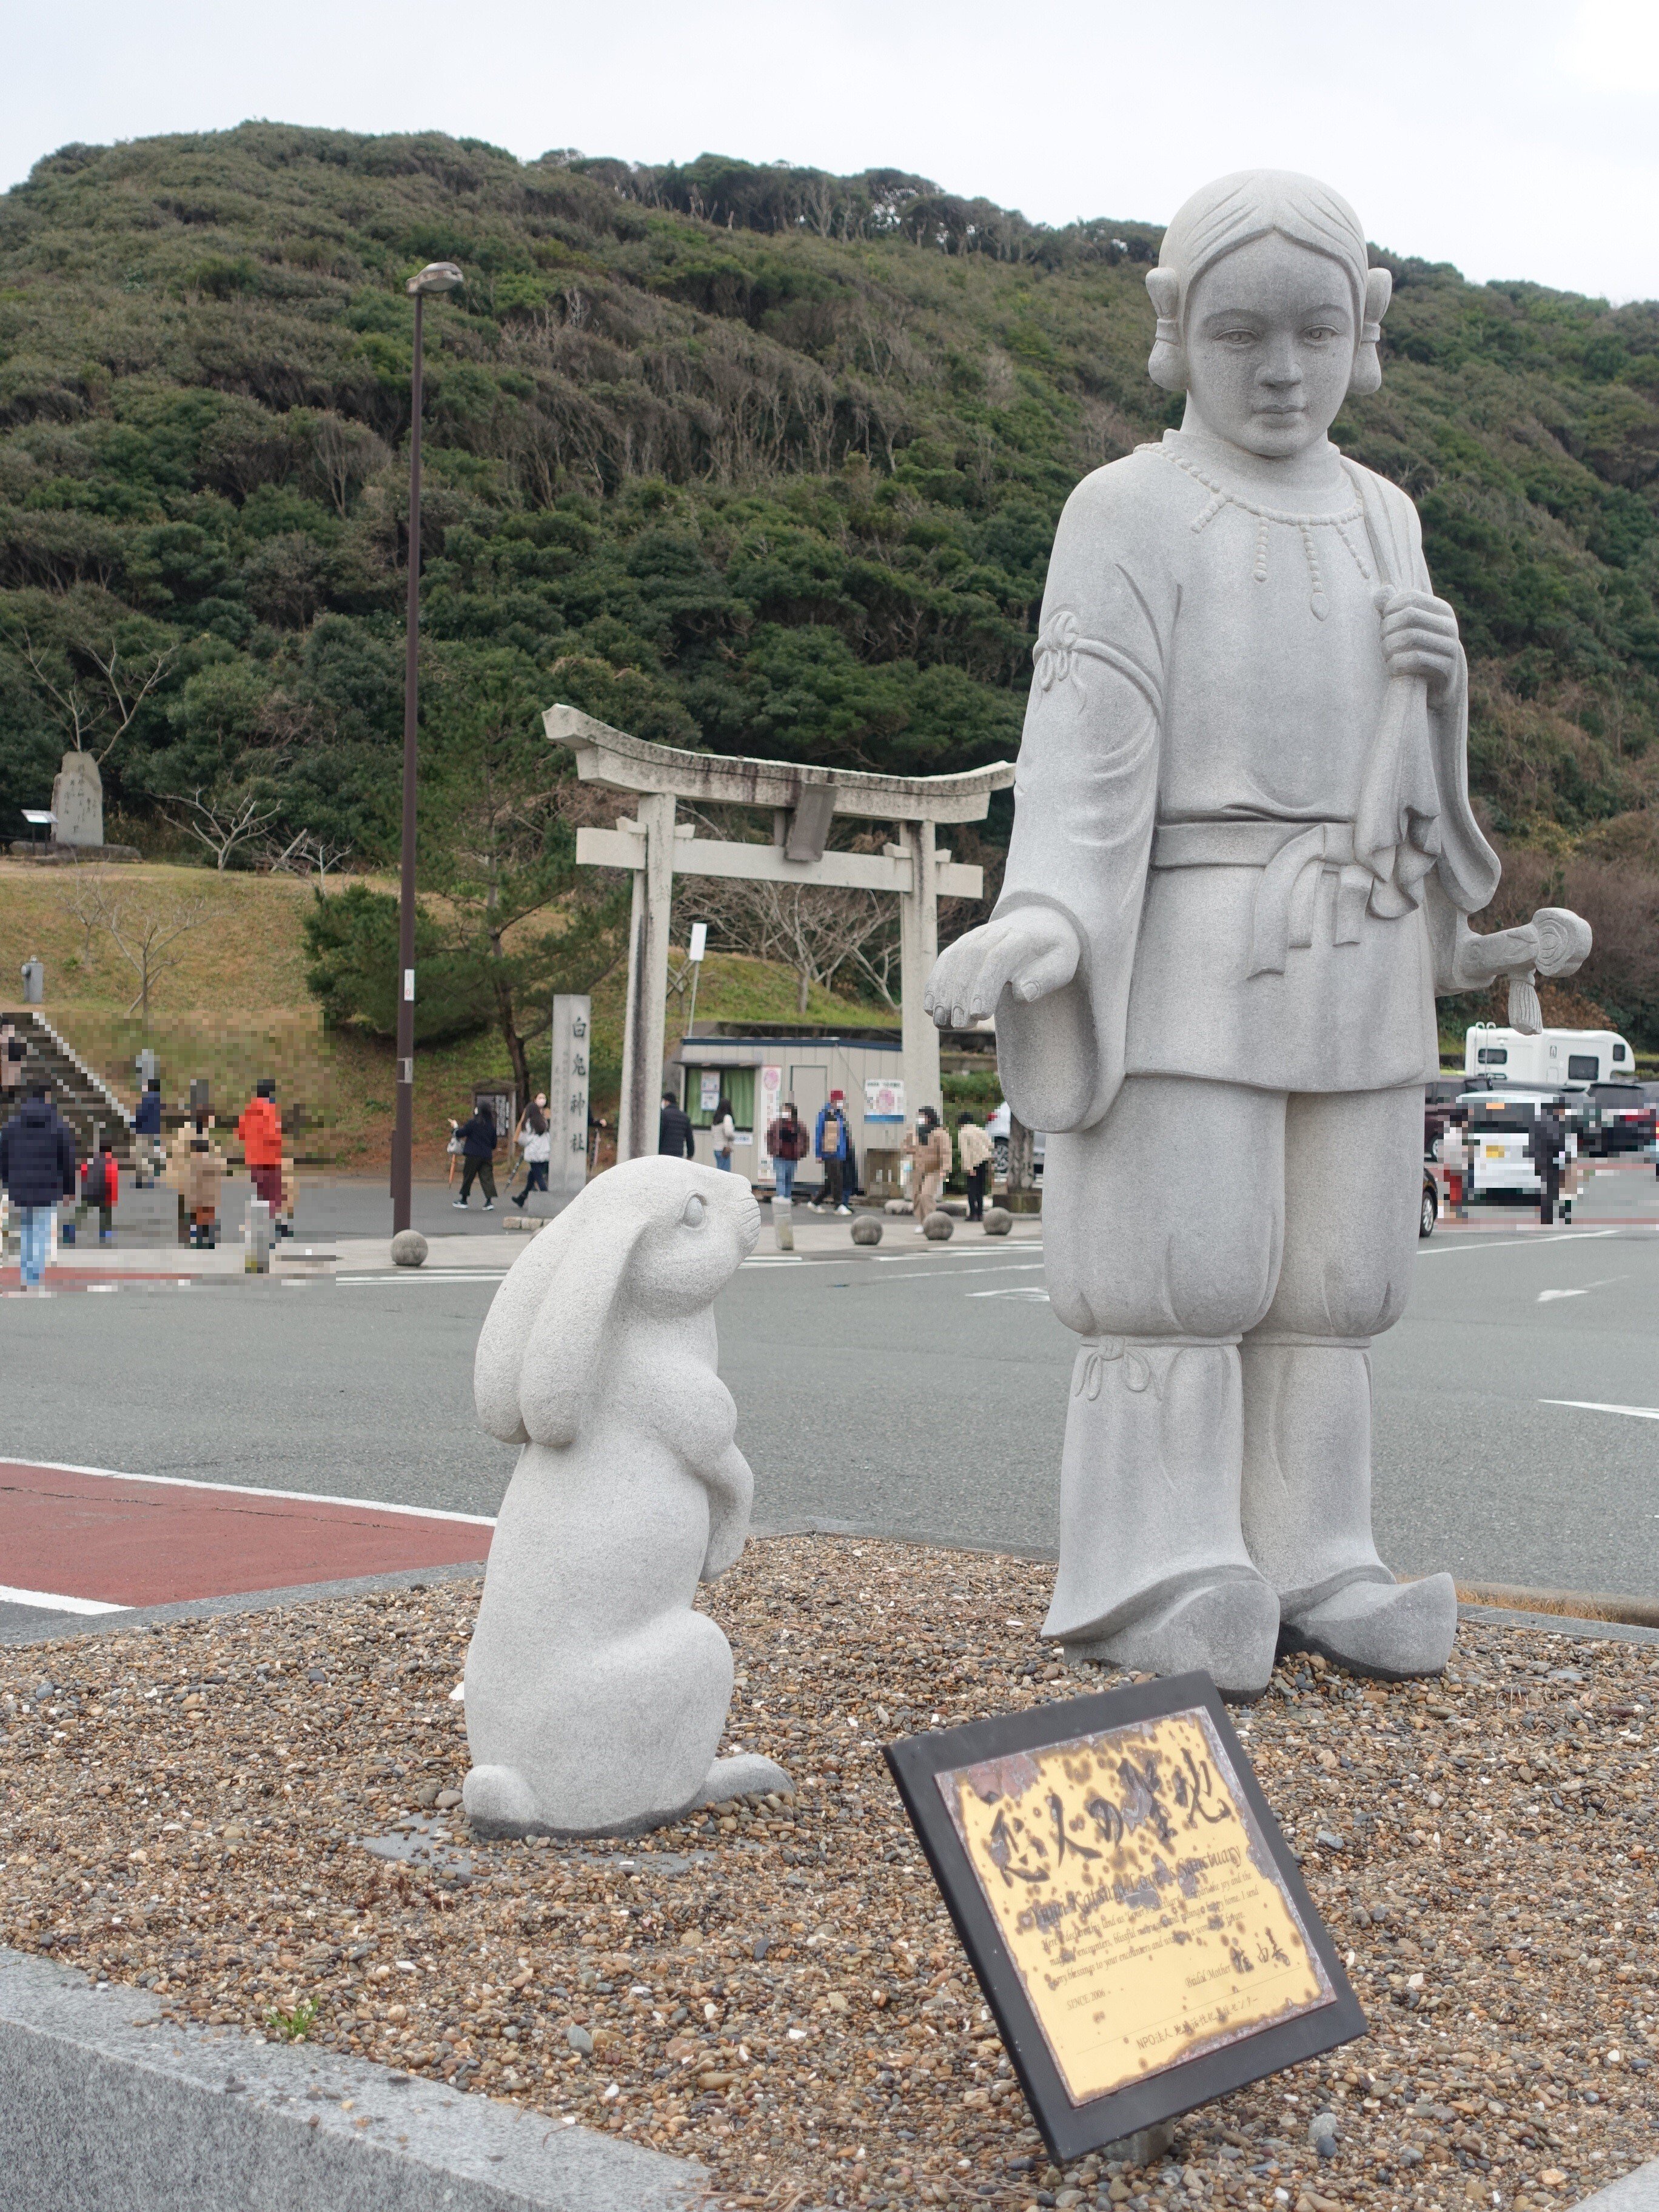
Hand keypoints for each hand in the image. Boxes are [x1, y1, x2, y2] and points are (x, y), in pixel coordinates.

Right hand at [924, 909, 1081, 1027]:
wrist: (1039, 923)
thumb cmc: (1052, 952)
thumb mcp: (1061, 965)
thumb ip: (1044, 979)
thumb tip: (1021, 993)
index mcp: (1021, 938)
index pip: (998, 959)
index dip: (985, 986)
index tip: (979, 1015)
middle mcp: (994, 933)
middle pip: (971, 960)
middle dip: (961, 994)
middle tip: (960, 1025)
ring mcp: (975, 937)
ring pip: (953, 960)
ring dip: (944, 992)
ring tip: (943, 1022)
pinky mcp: (963, 945)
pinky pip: (944, 962)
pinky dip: (935, 984)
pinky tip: (931, 1008)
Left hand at [1376, 587, 1461, 704]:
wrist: (1439, 683)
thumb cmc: (1417, 650)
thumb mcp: (1409, 628)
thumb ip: (1393, 608)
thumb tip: (1383, 591)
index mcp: (1442, 611)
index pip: (1411, 598)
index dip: (1391, 609)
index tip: (1384, 622)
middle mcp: (1450, 625)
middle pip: (1409, 616)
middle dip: (1388, 629)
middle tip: (1383, 641)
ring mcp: (1450, 646)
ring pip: (1411, 636)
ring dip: (1390, 647)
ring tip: (1386, 654)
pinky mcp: (1447, 667)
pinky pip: (1415, 659)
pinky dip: (1397, 663)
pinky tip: (1393, 667)